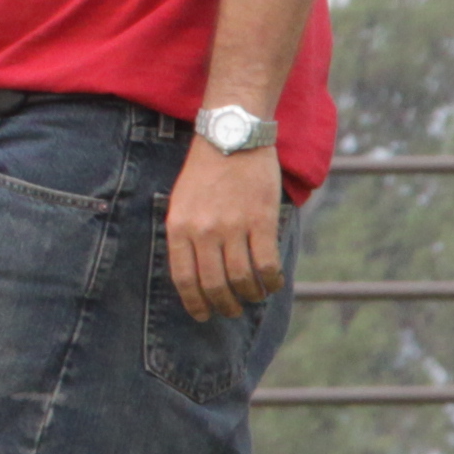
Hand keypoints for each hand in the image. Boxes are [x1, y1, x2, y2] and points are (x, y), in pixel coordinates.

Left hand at [166, 144, 287, 318]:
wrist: (231, 137)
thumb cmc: (204, 171)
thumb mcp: (180, 202)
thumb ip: (185, 235)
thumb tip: (194, 274)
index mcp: (179, 227)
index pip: (184, 278)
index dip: (194, 303)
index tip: (203, 316)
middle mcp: (203, 231)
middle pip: (214, 284)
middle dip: (224, 305)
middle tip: (231, 310)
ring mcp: (233, 226)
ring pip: (242, 279)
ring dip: (250, 296)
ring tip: (254, 297)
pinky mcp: (261, 220)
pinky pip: (267, 263)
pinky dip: (272, 281)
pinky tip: (273, 283)